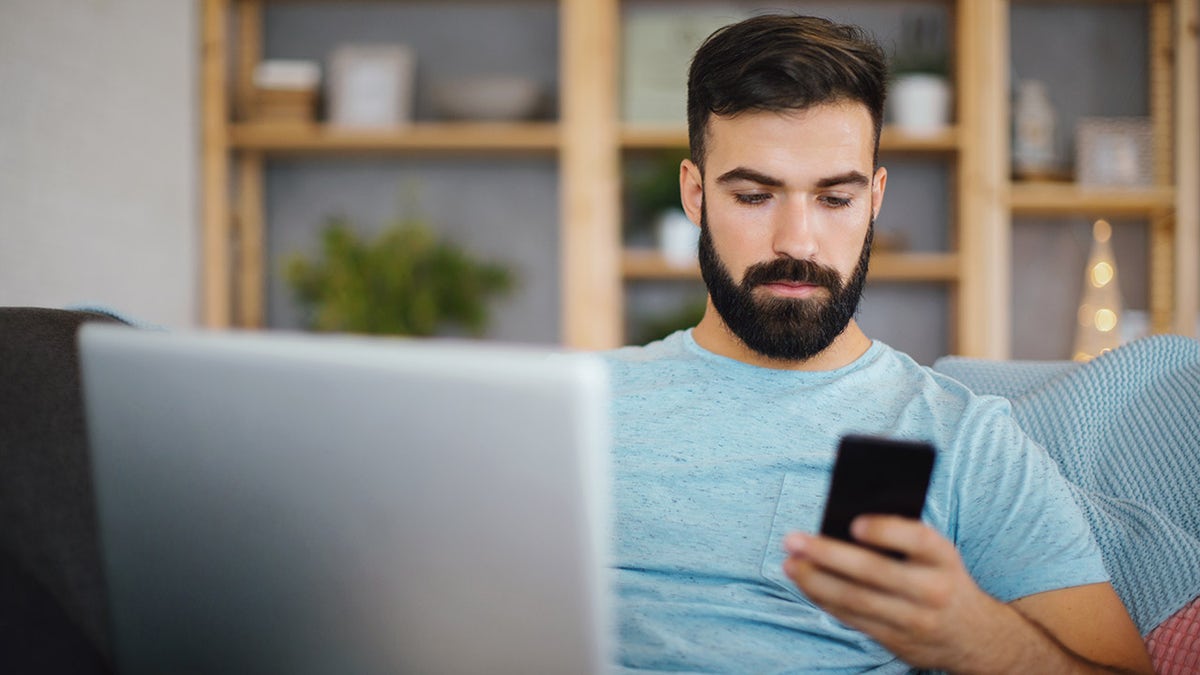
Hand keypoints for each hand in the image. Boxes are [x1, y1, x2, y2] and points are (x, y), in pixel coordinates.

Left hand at [782, 515, 1010, 670]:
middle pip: (874, 572)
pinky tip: (806, 584)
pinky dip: (825, 600)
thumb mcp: (937, 554)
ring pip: (857, 600)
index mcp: (944, 558)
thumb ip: (900, 537)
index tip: (853, 522)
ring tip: (789, 563)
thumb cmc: (941, 577)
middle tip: (793, 540)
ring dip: (816, 581)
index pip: (917, 540)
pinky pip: (854, 619)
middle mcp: (933, 590)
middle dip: (827, 555)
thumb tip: (841, 520)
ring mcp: (915, 621)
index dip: (886, 531)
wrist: (975, 637)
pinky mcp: (897, 642)